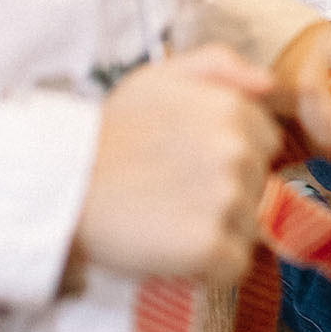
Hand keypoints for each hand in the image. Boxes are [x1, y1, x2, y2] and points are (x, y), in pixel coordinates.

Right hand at [74, 44, 280, 284]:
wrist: (62, 183)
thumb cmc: (112, 128)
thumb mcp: (162, 76)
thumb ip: (221, 64)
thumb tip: (268, 84)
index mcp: (233, 110)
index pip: (265, 144)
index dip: (233, 157)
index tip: (194, 164)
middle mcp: (237, 152)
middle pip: (258, 185)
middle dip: (227, 191)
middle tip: (178, 192)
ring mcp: (226, 200)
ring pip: (248, 226)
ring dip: (220, 229)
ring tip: (173, 219)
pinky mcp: (208, 246)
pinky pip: (234, 266)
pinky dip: (211, 267)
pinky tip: (178, 251)